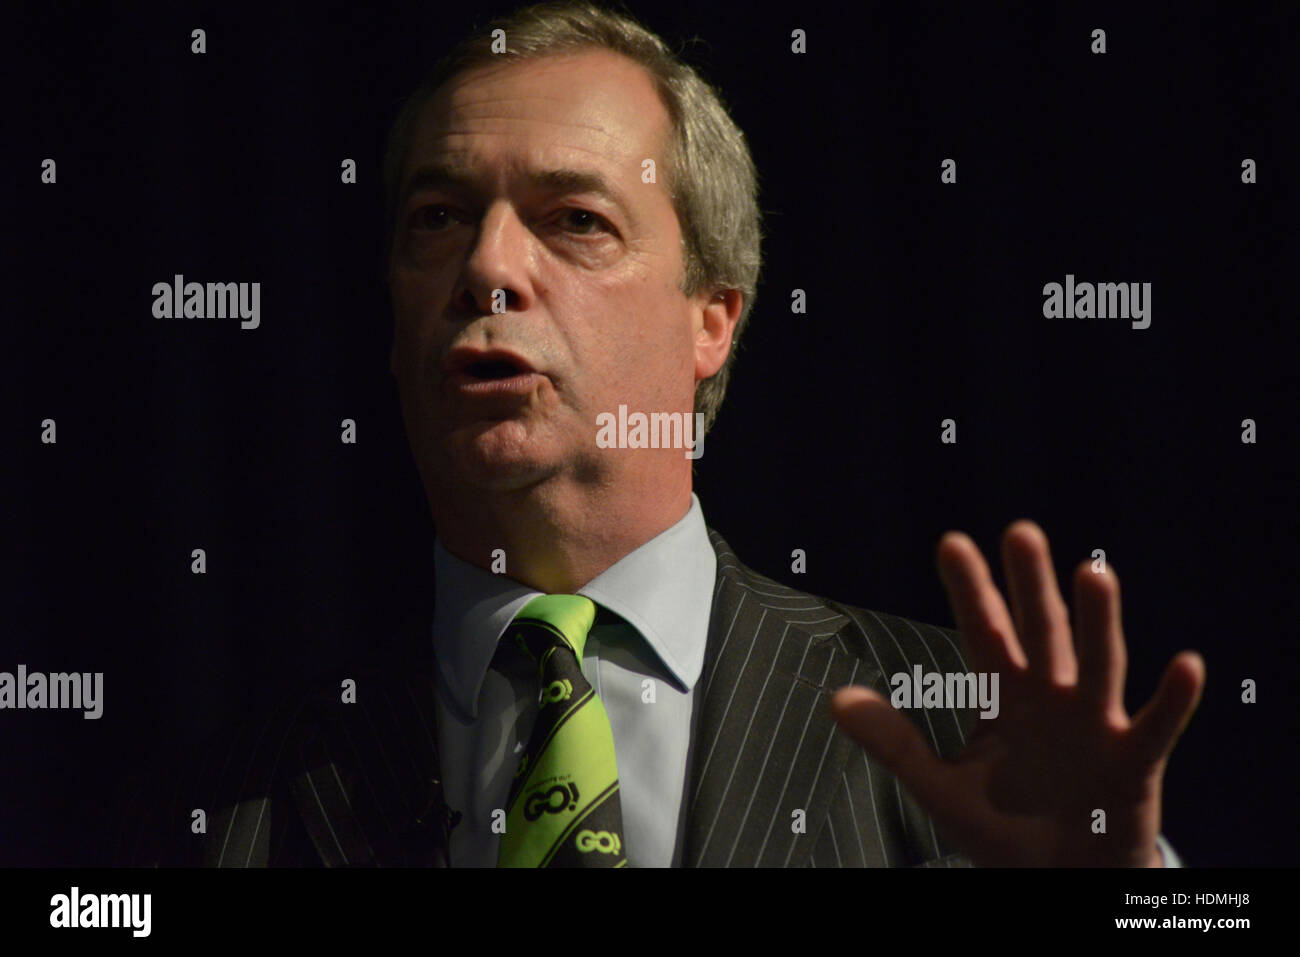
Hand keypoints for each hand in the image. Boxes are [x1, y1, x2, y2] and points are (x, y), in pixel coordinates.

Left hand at [830, 520, 1204, 865]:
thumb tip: (837, 699)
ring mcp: (1095, 725)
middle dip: (1031, 585)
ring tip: (1094, 572)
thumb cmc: (1003, 830)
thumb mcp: (939, 787)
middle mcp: (1051, 698)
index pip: (984, 633)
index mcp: (1004, 698)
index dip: (971, 590)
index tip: (952, 543)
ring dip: (1098, 620)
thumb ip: (895, 742)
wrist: (1058, 882)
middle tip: (1020, 532)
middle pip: (1041, 632)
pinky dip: (1172, 698)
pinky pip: (1156, 727)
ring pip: (1097, 664)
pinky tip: (1185, 663)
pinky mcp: (1133, 762)